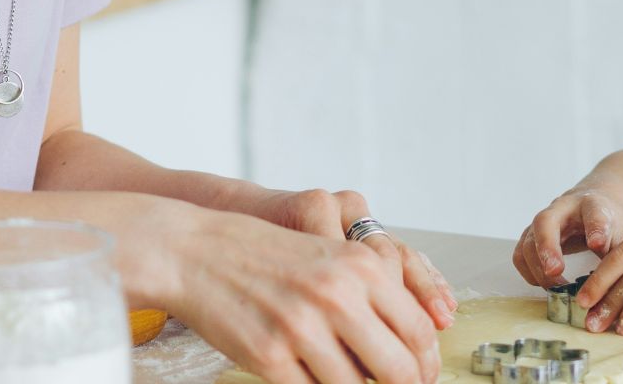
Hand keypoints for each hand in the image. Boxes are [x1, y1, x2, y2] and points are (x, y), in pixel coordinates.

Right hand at [152, 206, 441, 383]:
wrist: (196, 251)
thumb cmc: (264, 255)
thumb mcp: (329, 258)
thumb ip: (371, 296)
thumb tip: (411, 350)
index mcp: (360, 267)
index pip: (417, 331)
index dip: (426, 364)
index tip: (423, 376)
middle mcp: (337, 296)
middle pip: (398, 369)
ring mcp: (302, 328)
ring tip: (346, 380)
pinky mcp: (269, 357)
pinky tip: (313, 380)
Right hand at [512, 187, 622, 287]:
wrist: (593, 204)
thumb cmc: (609, 222)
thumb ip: (619, 257)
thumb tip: (613, 289)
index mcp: (592, 205)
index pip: (594, 214)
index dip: (596, 229)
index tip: (597, 244)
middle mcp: (562, 209)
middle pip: (546, 222)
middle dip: (548, 247)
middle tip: (555, 271)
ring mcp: (542, 222)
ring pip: (529, 241)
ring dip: (538, 268)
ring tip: (559, 287)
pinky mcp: (532, 236)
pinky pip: (521, 255)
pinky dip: (529, 273)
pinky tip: (547, 285)